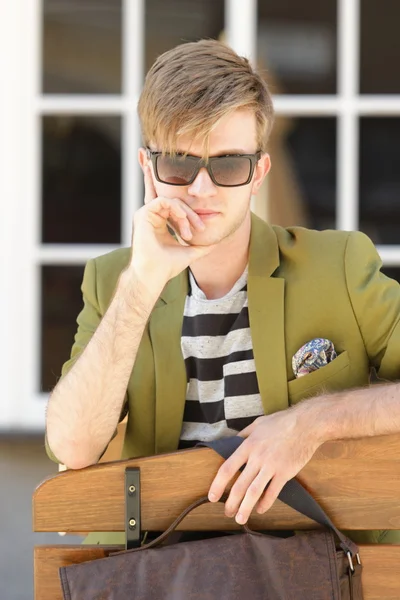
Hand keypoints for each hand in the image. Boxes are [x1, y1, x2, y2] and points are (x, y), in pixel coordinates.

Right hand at [129, 166, 215, 289]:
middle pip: (176, 205)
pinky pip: (162, 201)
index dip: (192, 218)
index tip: (202, 229)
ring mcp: (146, 216)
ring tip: (189, 230)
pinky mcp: (143, 214)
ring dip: (184, 213)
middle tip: (200, 228)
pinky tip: (183, 217)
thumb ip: (201, 247)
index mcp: (160, 226)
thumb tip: (215, 243)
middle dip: (191, 215)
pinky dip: (175, 207)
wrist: (155, 274)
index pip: (178, 212)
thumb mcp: (189, 253)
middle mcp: (152, 219)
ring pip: (171, 202)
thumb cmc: (167, 267)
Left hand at [208, 406, 322, 523]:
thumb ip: (244, 434)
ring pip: (254, 492)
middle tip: (227, 513)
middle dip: (231, 503)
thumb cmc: (281, 422)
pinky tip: (260, 510)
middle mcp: (257, 458)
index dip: (218, 484)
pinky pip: (273, 492)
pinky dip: (265, 503)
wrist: (306, 424)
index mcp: (248, 446)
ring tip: (240, 519)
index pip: (228, 468)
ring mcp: (271, 466)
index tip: (212, 496)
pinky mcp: (285, 473)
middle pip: (240, 485)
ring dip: (245, 508)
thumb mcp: (257, 423)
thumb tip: (233, 442)